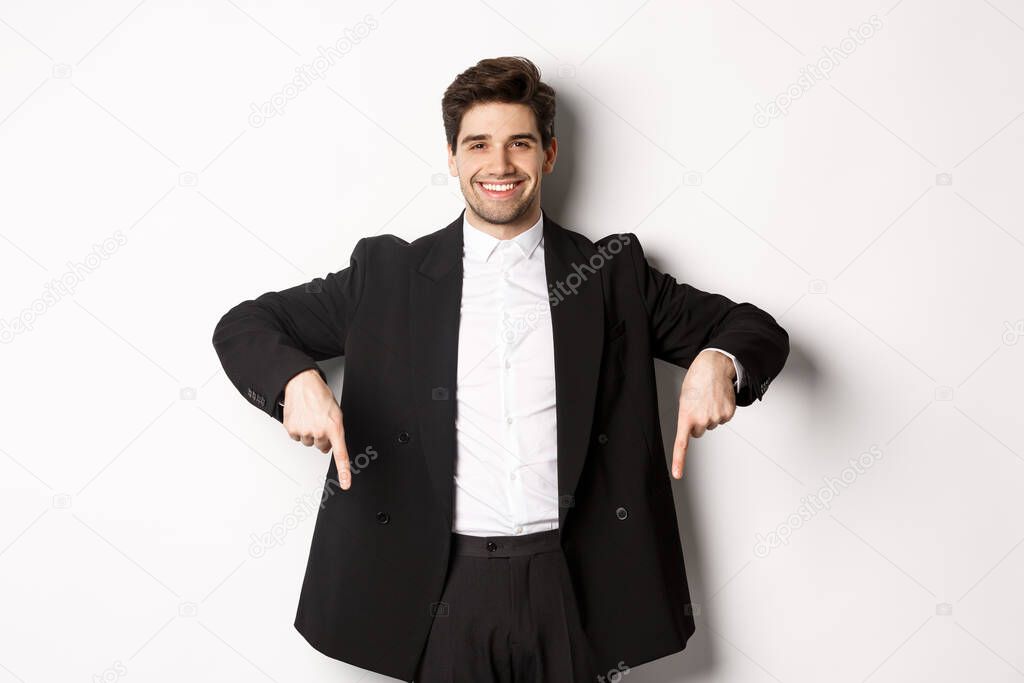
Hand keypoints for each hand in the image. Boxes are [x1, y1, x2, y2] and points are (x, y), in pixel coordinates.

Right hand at [282, 368, 350, 488]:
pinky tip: (301, 418)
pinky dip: (299, 430)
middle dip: (323, 437)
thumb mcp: (335, 413)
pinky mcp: (292, 430)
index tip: (345, 484)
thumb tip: (330, 446)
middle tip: (320, 423)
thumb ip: (335, 431)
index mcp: (334, 427)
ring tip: (310, 417)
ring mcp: (305, 432)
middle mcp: (320, 432)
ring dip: (310, 433)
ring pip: (309, 442)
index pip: (341, 454)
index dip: (344, 471)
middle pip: (322, 447)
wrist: (301, 383)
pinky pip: (297, 438)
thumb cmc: (320, 396)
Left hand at [672, 350, 736, 478]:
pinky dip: (721, 410)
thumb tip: (693, 426)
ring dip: (710, 414)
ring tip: (709, 399)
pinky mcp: (728, 414)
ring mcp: (716, 418)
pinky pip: (723, 419)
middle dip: (698, 421)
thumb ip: (687, 416)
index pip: (681, 443)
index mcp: (686, 416)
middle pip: (699, 431)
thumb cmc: (697, 381)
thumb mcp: (684, 399)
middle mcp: (702, 420)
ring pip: (712, 424)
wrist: (714, 366)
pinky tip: (718, 399)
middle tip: (699, 405)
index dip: (679, 461)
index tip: (678, 474)